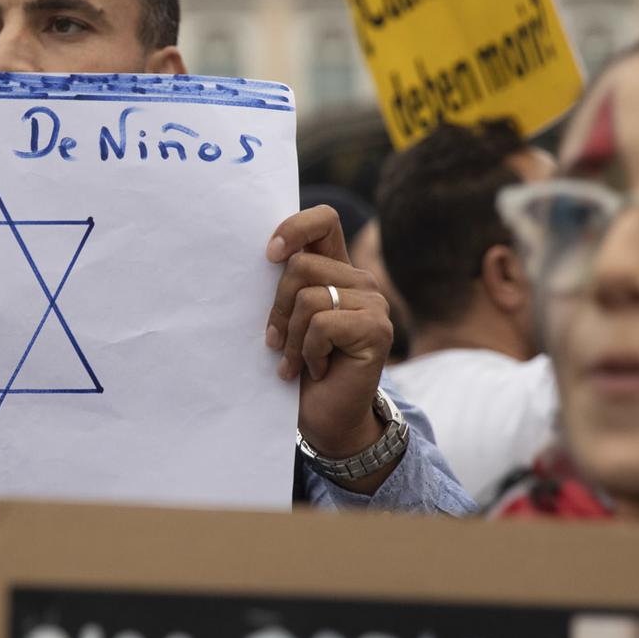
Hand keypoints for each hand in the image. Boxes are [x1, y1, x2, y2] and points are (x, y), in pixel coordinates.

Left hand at [265, 206, 392, 466]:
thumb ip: (284, 286)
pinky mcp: (377, 330)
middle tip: (276, 342)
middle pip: (301, 265)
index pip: (324, 220)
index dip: (295, 227)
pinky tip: (318, 370)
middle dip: (277, 308)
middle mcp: (360, 281)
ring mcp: (374, 304)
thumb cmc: (299, 367)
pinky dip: (308, 352)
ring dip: (291, 337)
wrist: (326, 417)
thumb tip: (261, 254)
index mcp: (336, 270)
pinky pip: (321, 325)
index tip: (268, 255)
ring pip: (308, 297)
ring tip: (296, 361)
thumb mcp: (285, 320)